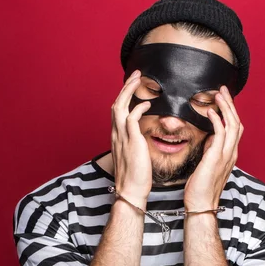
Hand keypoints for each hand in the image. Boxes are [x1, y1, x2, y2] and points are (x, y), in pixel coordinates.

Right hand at [111, 70, 151, 207]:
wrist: (131, 191)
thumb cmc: (135, 177)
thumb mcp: (134, 156)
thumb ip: (136, 143)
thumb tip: (142, 138)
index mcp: (117, 137)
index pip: (117, 111)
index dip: (124, 96)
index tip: (133, 86)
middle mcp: (116, 135)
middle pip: (116, 103)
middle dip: (126, 87)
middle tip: (136, 74)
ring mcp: (122, 137)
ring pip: (120, 106)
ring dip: (129, 90)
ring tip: (139, 79)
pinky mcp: (132, 141)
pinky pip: (132, 118)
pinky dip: (139, 107)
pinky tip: (149, 103)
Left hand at [183, 85, 243, 209]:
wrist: (200, 204)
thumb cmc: (200, 188)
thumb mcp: (207, 164)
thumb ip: (211, 151)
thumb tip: (210, 138)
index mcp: (230, 155)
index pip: (235, 128)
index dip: (230, 112)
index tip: (222, 99)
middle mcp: (231, 153)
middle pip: (237, 122)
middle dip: (230, 104)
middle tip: (222, 90)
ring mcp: (226, 155)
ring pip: (233, 125)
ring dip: (226, 108)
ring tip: (218, 95)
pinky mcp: (216, 158)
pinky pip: (221, 134)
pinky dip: (217, 120)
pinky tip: (210, 112)